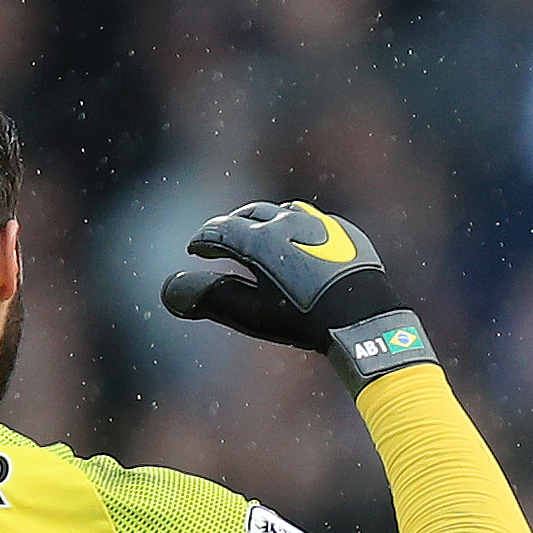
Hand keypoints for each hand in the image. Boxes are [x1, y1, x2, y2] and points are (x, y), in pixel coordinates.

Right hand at [160, 201, 437, 392]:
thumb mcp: (252, 314)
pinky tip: (299, 241)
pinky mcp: (343, 230)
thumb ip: (211, 298)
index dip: (203, 241)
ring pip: (282, 212)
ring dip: (264, 220)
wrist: (363, 318)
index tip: (194, 249)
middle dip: (230, 224)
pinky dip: (296, 228)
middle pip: (249, 213)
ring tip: (257, 233)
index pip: (219, 230)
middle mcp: (286, 221)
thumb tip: (169, 289)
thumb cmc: (303, 321)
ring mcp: (319, 223)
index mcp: (259, 239)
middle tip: (220, 236)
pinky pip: (313, 221)